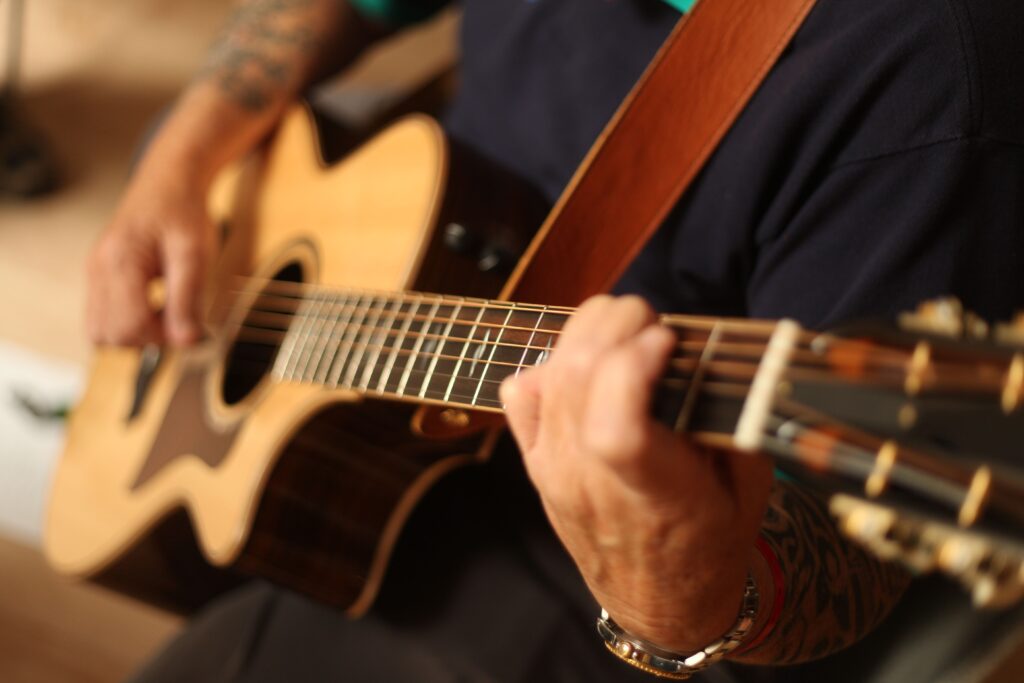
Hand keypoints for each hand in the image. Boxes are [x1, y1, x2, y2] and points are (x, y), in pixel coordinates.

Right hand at [87, 158, 214, 346]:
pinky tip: (152, 307)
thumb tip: (186, 342)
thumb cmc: (184, 213)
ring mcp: (93, 273)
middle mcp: (98, 269)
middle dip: (147, 339)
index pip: (128, 326)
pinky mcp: (97, 276)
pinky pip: (101, 317)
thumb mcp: (195, 254)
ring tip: (164, 313)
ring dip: (134, 334)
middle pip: (110, 334)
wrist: (169, 183)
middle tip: (178, 319)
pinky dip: (125, 323)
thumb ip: (188, 299)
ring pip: (99, 331)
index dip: (162, 337)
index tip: (190, 327)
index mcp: (120, 261)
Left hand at [500, 295, 773, 651]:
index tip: (669, 342)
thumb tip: (707, 354)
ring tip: (625, 332)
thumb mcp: (748, 487)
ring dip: (588, 332)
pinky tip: (584, 365)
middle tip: (652, 325)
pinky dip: (548, 364)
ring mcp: (554, 472)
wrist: (661, 602)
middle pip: (577, 379)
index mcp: (654, 495)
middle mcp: (591, 481)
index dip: (634, 367)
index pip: (615, 427)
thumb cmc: (711, 543)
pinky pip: (519, 394)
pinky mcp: (535, 464)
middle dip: (616, 324)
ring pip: (549, 375)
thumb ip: (733, 422)